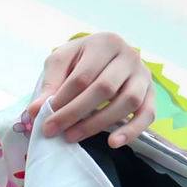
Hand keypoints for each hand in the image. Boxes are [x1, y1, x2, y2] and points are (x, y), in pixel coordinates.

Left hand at [26, 32, 156, 148]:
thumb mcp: (61, 62)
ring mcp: (143, 75)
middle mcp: (129, 56)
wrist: (106, 56)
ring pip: (127, 102)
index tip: (43, 117)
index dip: (62, 99)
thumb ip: (49, 83)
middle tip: (53, 131)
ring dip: (98, 123)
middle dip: (75, 113)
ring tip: (73, 137)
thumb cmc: (80, 59)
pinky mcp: (152, 94)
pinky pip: (148, 114)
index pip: (83, 76)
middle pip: (104, 88)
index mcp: (105, 43)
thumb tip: (34, 110)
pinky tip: (113, 143)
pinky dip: (132, 131)